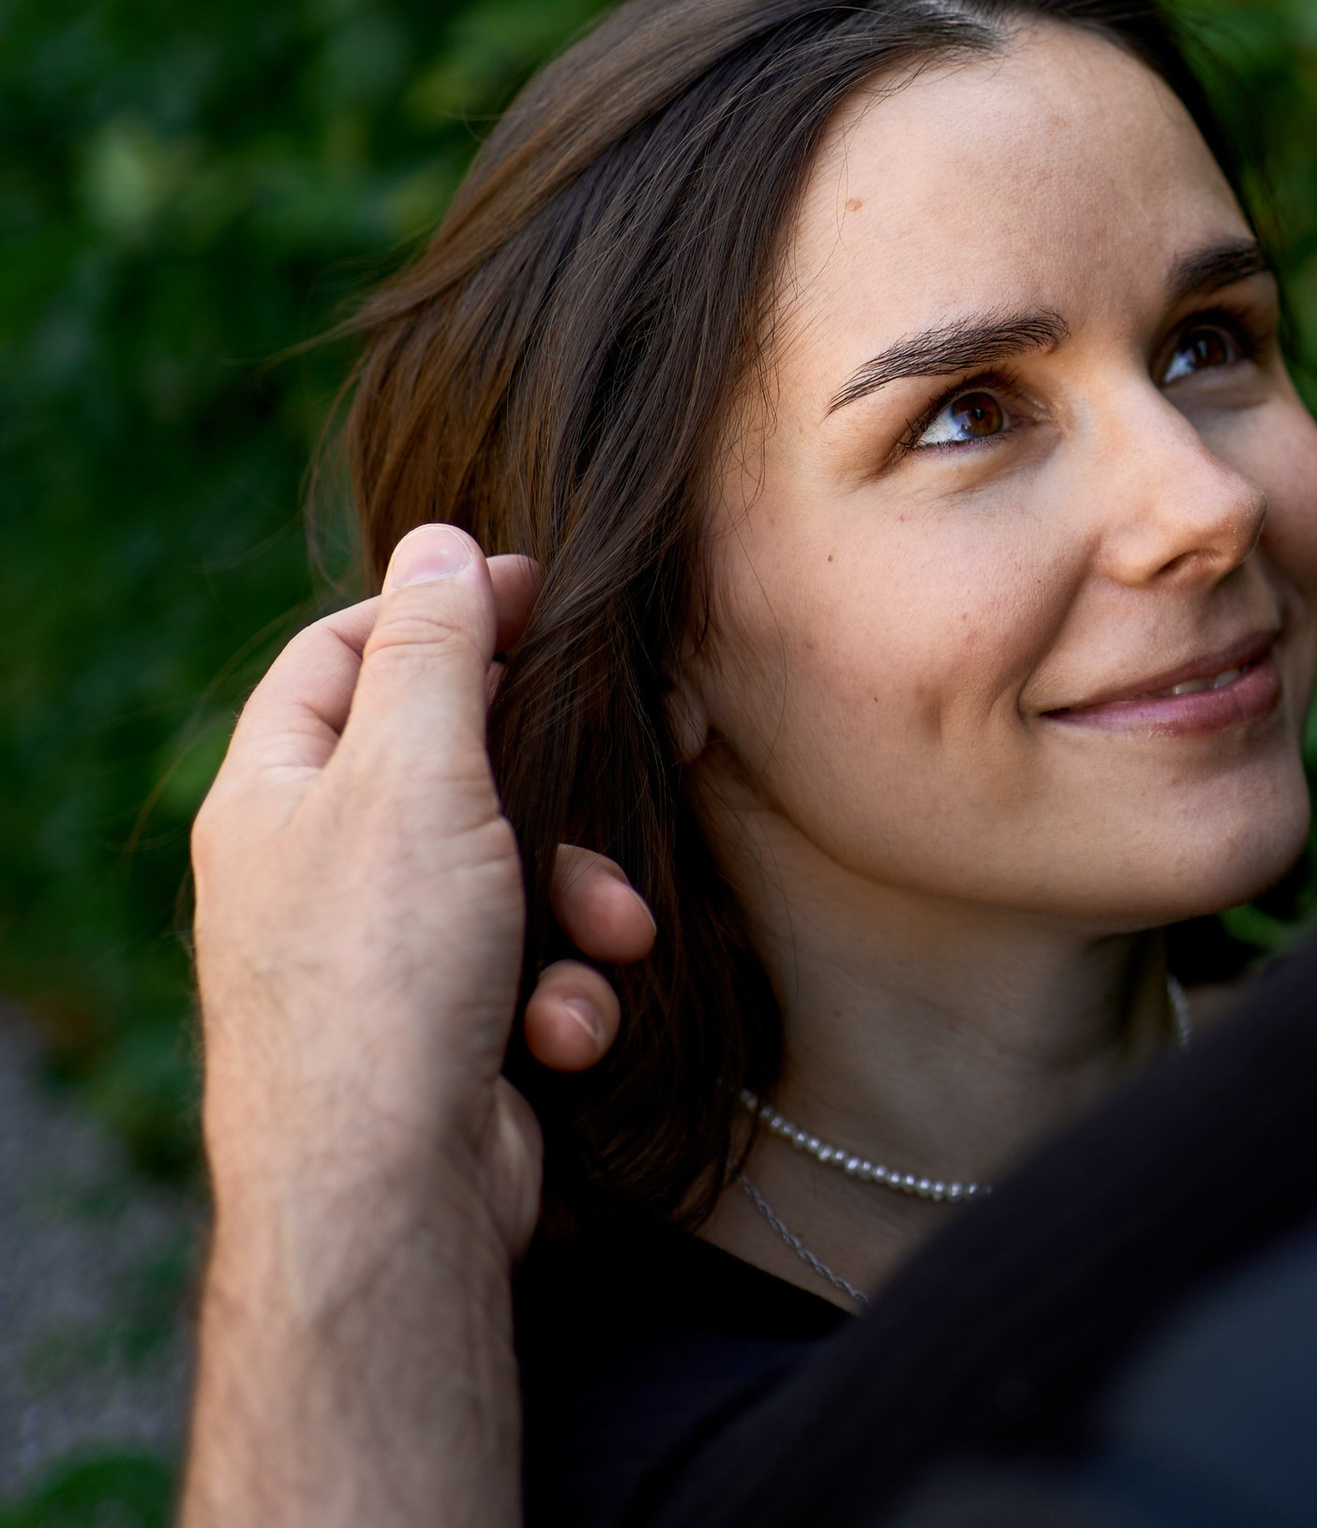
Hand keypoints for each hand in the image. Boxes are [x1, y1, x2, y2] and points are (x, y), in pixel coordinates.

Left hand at [184, 524, 653, 1527]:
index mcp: (276, 794)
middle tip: (617, 756)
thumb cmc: (384, 973)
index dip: (437, 611)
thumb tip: (438, 539)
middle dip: (549, 783)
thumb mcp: (416, 774)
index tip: (534, 593)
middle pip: (447, 763)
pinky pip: (524, 969)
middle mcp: (313, 870)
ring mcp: (375, 958)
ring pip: (511, 872)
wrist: (386, 1199)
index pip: (340, 653)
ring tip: (609, 936)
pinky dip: (562, 990)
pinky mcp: (440, 1034)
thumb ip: (433, 650)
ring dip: (581, 899)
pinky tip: (565, 1028)